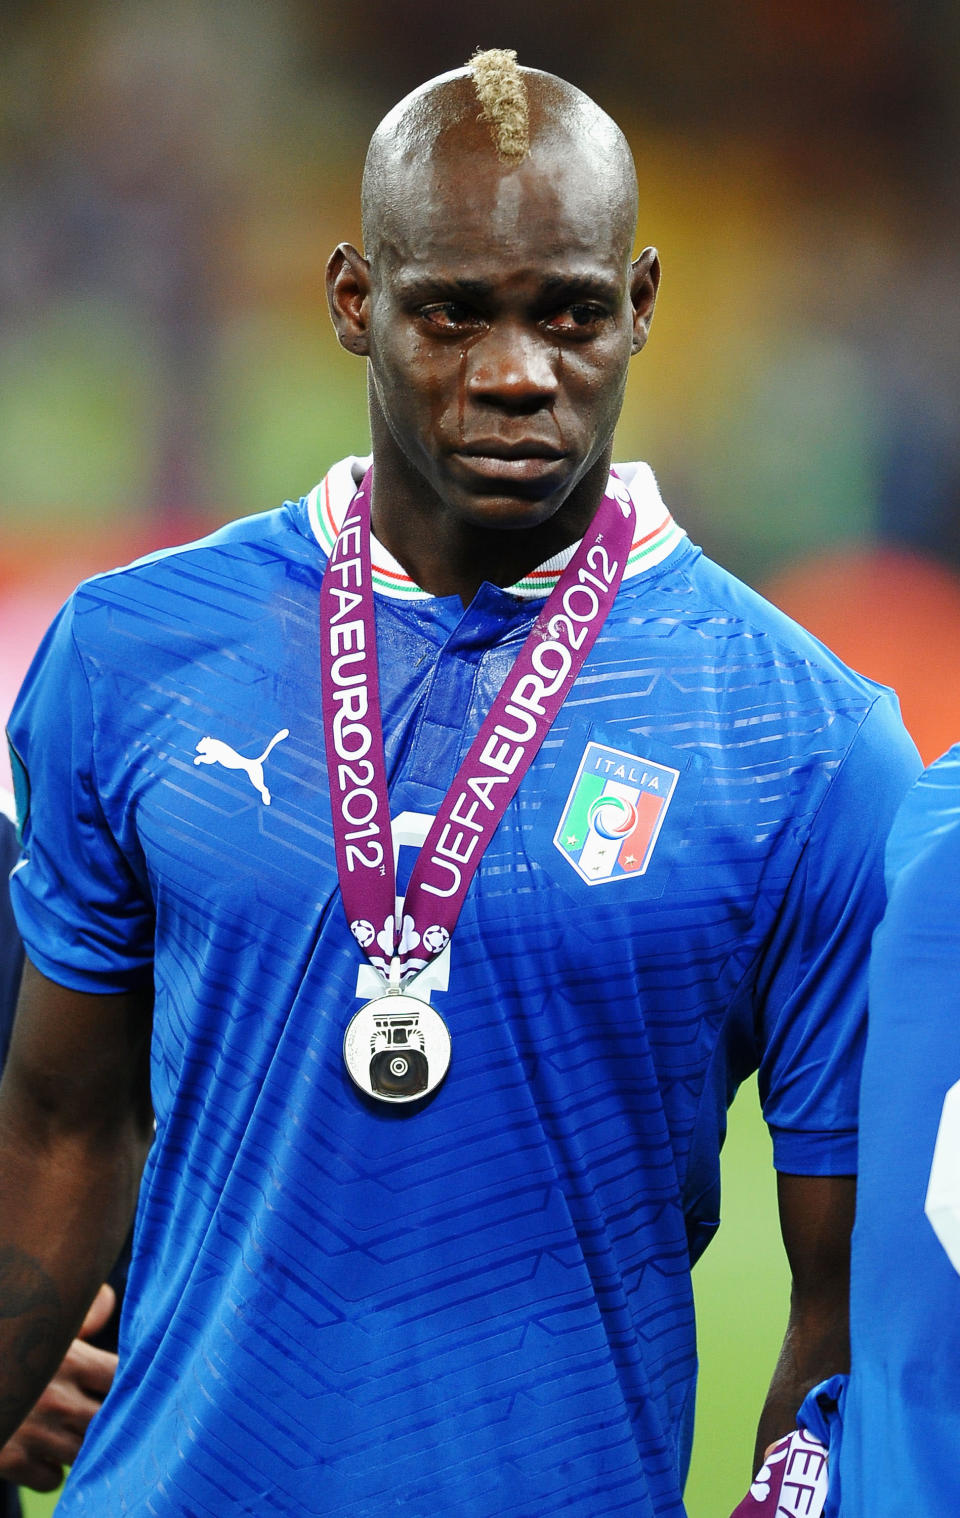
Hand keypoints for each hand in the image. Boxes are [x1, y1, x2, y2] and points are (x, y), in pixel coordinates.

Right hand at [0, 1283, 117, 1491]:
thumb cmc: (10, 1346)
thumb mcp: (44, 1322)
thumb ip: (83, 1313)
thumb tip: (108, 1303)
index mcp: (70, 1358)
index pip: (123, 1376)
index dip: (130, 1382)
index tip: (125, 1384)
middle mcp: (57, 1397)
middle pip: (109, 1421)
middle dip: (109, 1420)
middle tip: (99, 1412)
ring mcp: (35, 1432)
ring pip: (84, 1453)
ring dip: (80, 1447)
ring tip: (67, 1430)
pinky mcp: (11, 1461)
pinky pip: (53, 1479)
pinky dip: (50, 1471)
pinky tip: (41, 1452)